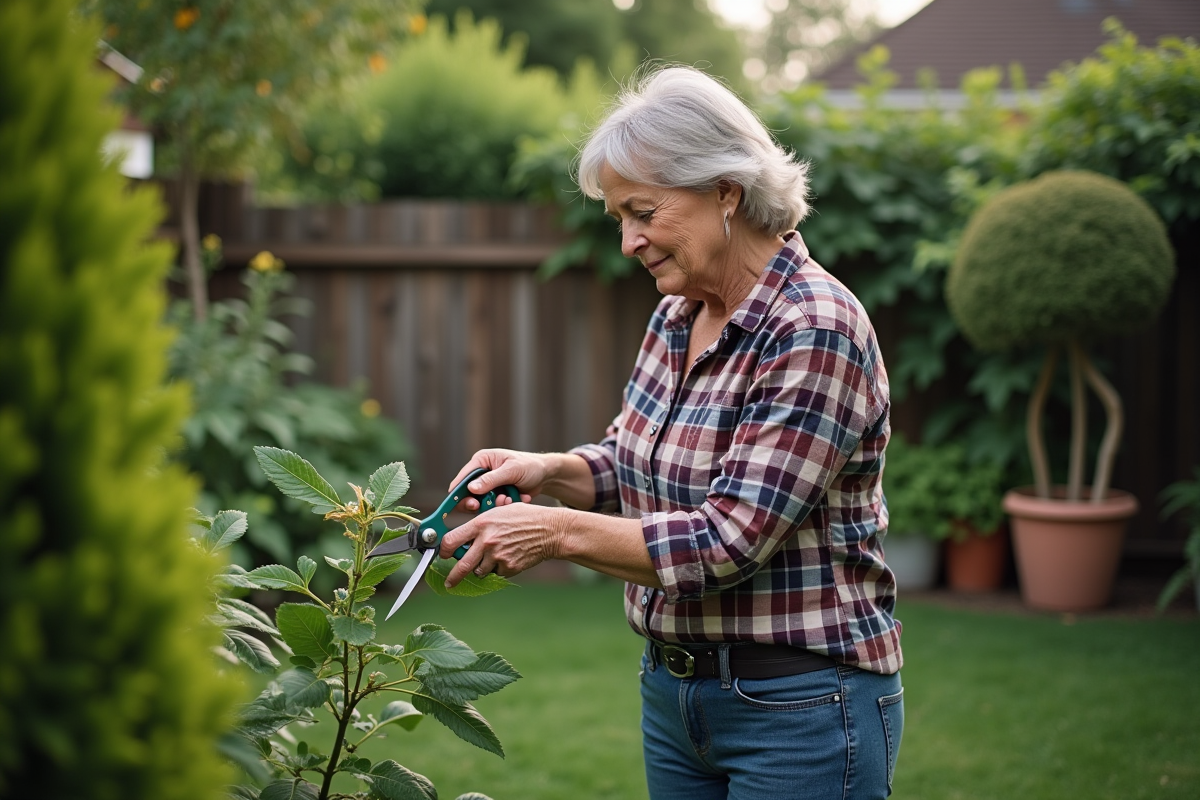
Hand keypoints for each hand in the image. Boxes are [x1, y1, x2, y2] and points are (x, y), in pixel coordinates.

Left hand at [439, 502, 565, 586]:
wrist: (549, 530)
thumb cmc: (524, 517)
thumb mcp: (498, 513)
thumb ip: (480, 526)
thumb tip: (464, 540)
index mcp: (481, 524)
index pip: (451, 541)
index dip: (444, 551)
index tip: (445, 555)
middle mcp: (486, 541)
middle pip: (461, 565)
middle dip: (453, 577)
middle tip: (449, 583)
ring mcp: (497, 556)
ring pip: (480, 571)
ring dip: (482, 568)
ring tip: (494, 556)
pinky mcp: (508, 568)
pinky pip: (496, 573)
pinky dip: (499, 569)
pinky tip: (509, 557)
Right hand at [448, 449, 553, 510]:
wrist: (545, 475)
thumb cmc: (530, 466)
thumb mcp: (511, 470)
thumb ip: (491, 479)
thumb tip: (471, 488)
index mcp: (481, 461)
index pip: (462, 479)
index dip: (460, 493)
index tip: (471, 505)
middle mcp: (481, 474)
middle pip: (467, 495)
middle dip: (479, 503)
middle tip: (490, 505)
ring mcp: (488, 486)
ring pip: (480, 503)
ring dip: (494, 505)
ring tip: (509, 499)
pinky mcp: (495, 496)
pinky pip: (492, 507)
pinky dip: (503, 507)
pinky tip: (515, 499)